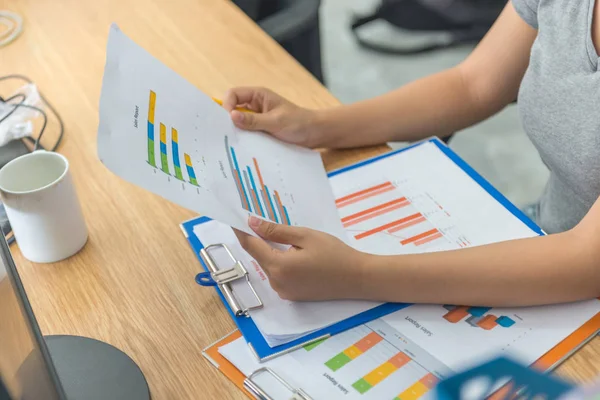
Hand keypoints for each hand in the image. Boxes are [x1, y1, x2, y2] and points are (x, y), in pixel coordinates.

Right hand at [222, 87, 320, 147]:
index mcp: (258, 96)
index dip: (226, 106)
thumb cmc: (299, 123)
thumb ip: (253, 120)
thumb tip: (231, 116)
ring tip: (234, 143)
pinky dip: (244, 138)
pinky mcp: (261, 129)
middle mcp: (255, 105)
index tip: (227, 121)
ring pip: (239, 122)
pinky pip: (247, 132)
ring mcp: (258, 118)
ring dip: (237, 131)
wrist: (315, 134)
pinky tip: (243, 147)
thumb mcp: (275, 122)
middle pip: (233, 108)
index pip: (233, 95)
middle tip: (226, 135)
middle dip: (228, 120)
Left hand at [234, 216, 367, 300]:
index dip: (242, 232)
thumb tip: (253, 224)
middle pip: (259, 257)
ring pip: (268, 266)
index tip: (236, 219)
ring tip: (278, 235)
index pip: (251, 246)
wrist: (357, 278)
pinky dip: (279, 263)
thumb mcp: (305, 236)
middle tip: (258, 221)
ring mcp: (284, 292)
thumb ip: (276, 231)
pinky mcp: (292, 296)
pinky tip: (290, 252)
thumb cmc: (334, 253)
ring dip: (269, 251)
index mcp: (279, 266)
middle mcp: (277, 282)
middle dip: (257, 240)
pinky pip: (278, 276)